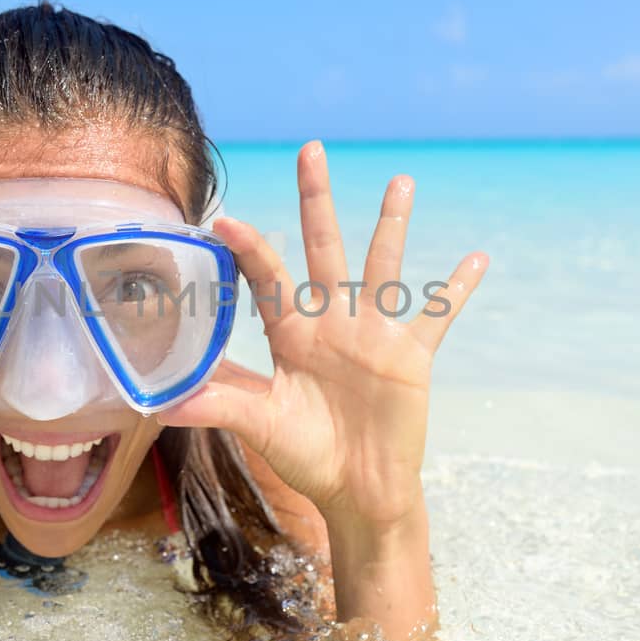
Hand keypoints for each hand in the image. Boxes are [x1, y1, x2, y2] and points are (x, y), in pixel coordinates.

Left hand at [158, 143, 485, 637]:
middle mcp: (331, 322)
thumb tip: (162, 403)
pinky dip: (457, 289)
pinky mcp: (410, 354)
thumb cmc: (306, 454)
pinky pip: (437, 315)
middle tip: (309, 150)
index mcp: (291, 334)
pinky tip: (477, 259)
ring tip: (400, 182)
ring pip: (382, 266)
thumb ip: (219, 406)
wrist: (358, 490)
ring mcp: (373, 334)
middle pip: (322, 248)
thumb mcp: (261, 425)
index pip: (267, 279)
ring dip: (391, 225)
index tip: (222, 220)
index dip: (248, 250)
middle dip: (315, 201)